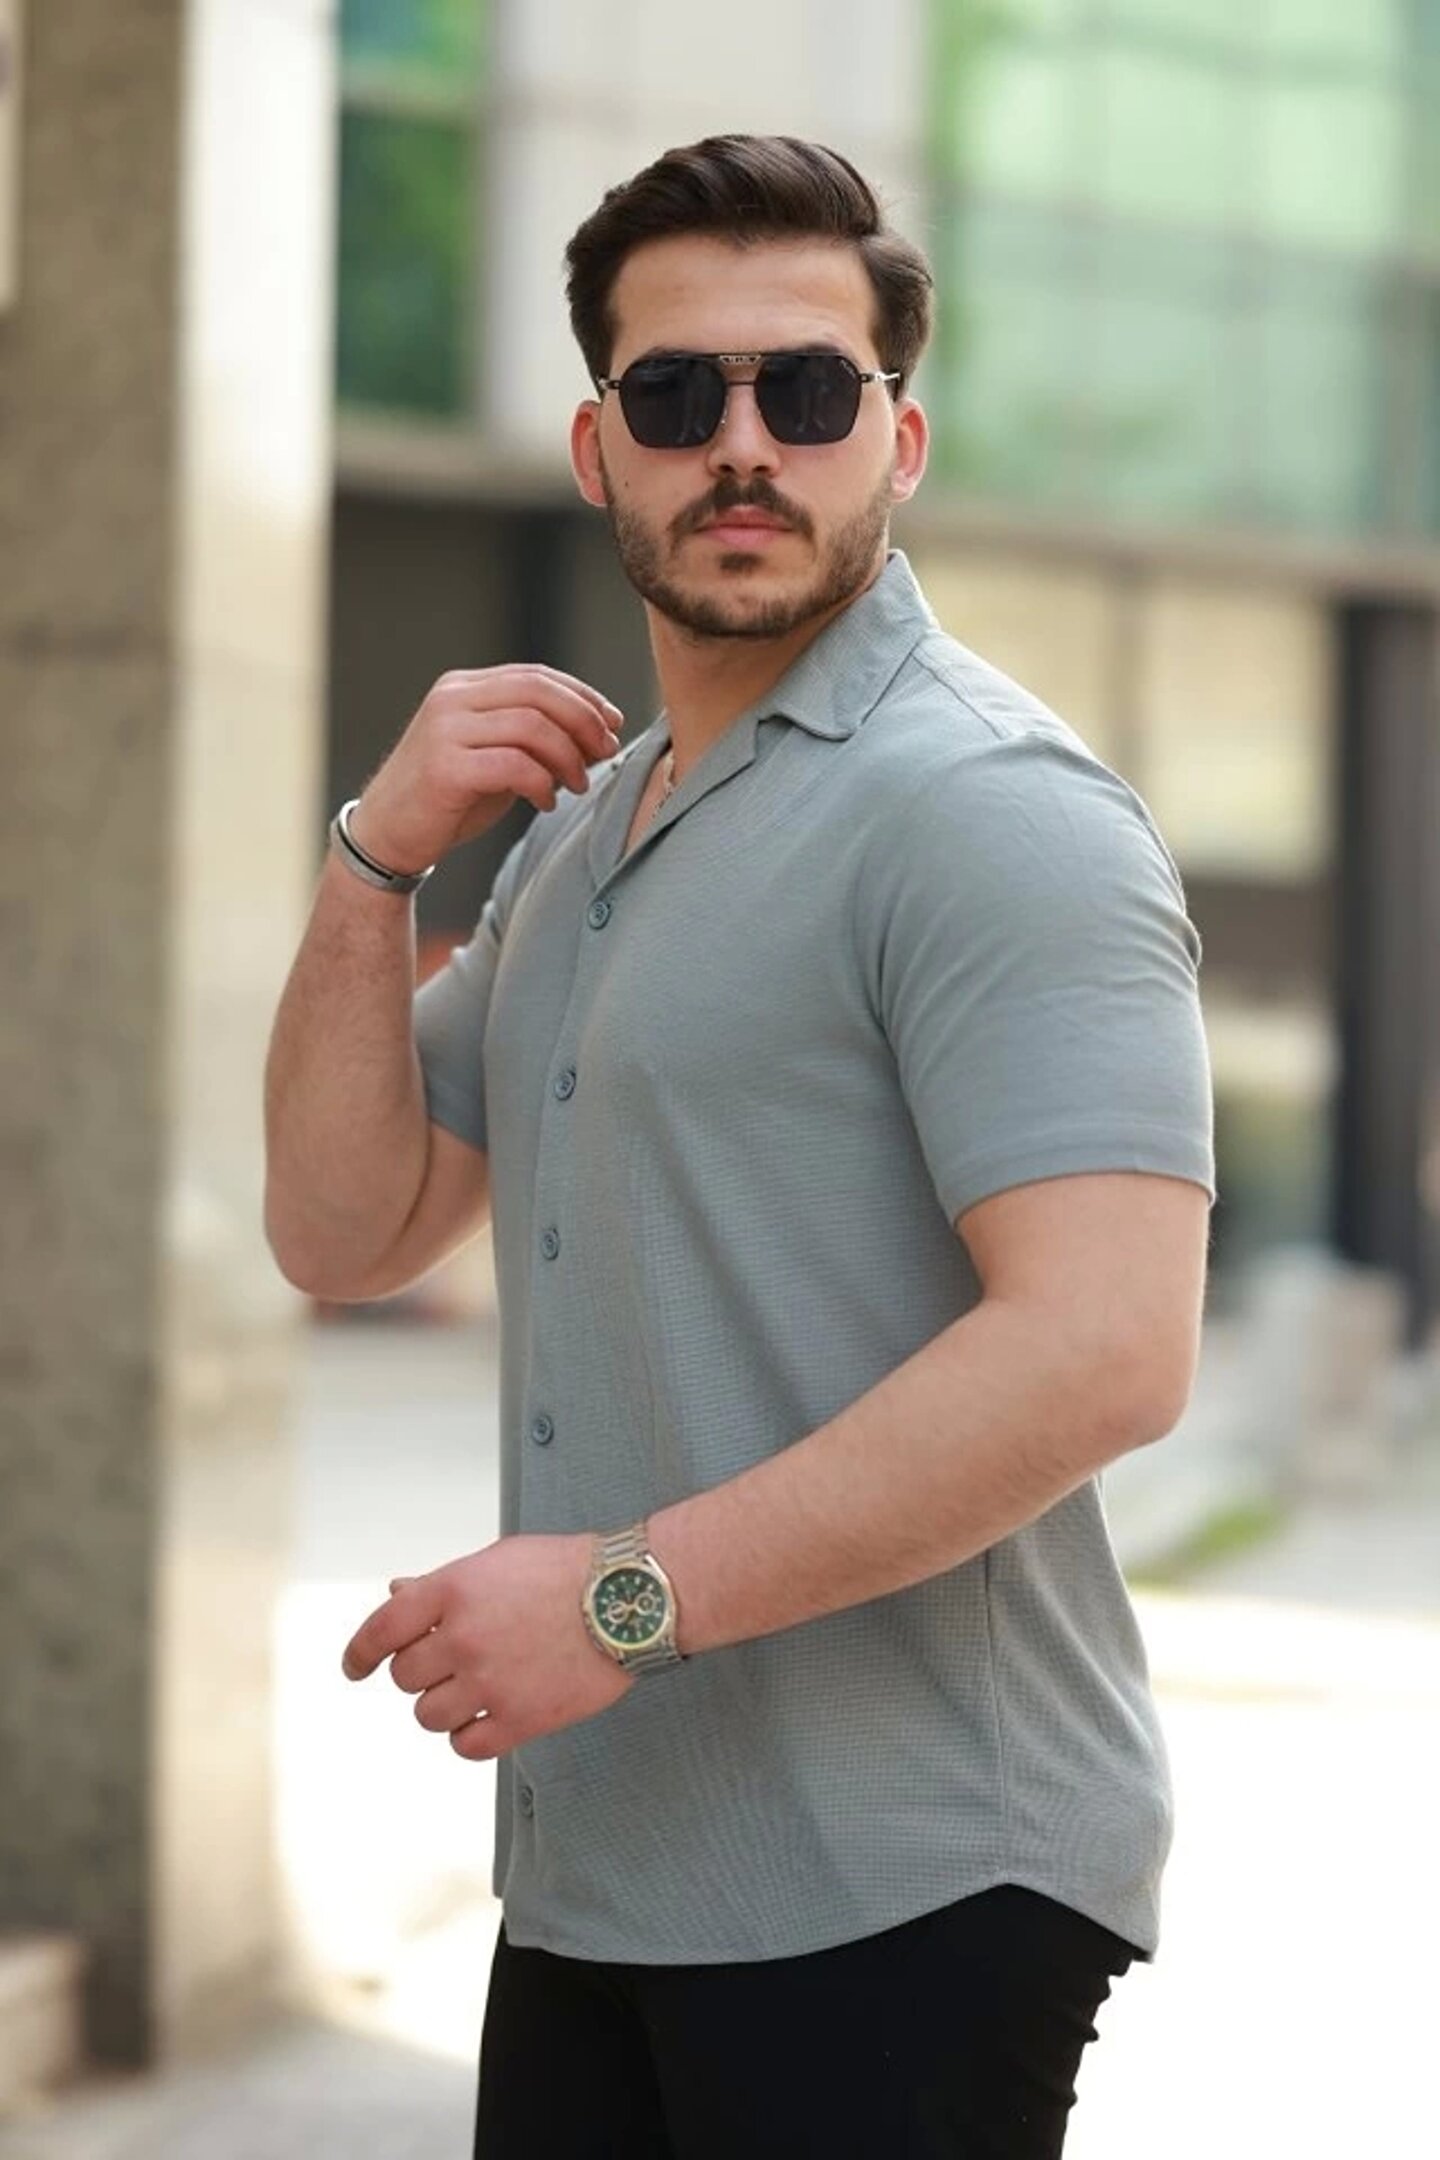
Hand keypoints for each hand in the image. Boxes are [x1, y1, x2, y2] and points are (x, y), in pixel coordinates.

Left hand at [340, 1534, 631, 1760]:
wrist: (629, 1598)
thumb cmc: (565, 1571)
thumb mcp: (496, 1561)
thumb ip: (443, 1584)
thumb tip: (396, 1594)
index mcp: (451, 1589)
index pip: (381, 1630)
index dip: (359, 1653)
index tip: (355, 1668)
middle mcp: (462, 1637)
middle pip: (406, 1678)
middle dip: (422, 1672)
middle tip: (452, 1663)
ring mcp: (490, 1682)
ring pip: (429, 1716)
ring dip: (445, 1705)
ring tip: (478, 1688)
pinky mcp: (520, 1719)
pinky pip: (467, 1746)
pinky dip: (470, 1736)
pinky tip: (490, 1716)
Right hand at [348, 664, 625, 874]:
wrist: (387, 835)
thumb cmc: (446, 798)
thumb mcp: (491, 754)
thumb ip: (531, 737)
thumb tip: (597, 734)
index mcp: (465, 687)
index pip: (537, 676)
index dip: (582, 697)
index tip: (613, 723)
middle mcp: (453, 699)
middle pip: (539, 693)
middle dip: (584, 722)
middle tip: (606, 752)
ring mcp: (446, 731)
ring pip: (532, 726)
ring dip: (568, 757)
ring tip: (578, 784)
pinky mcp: (445, 768)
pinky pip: (514, 765)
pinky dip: (542, 783)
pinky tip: (546, 801)